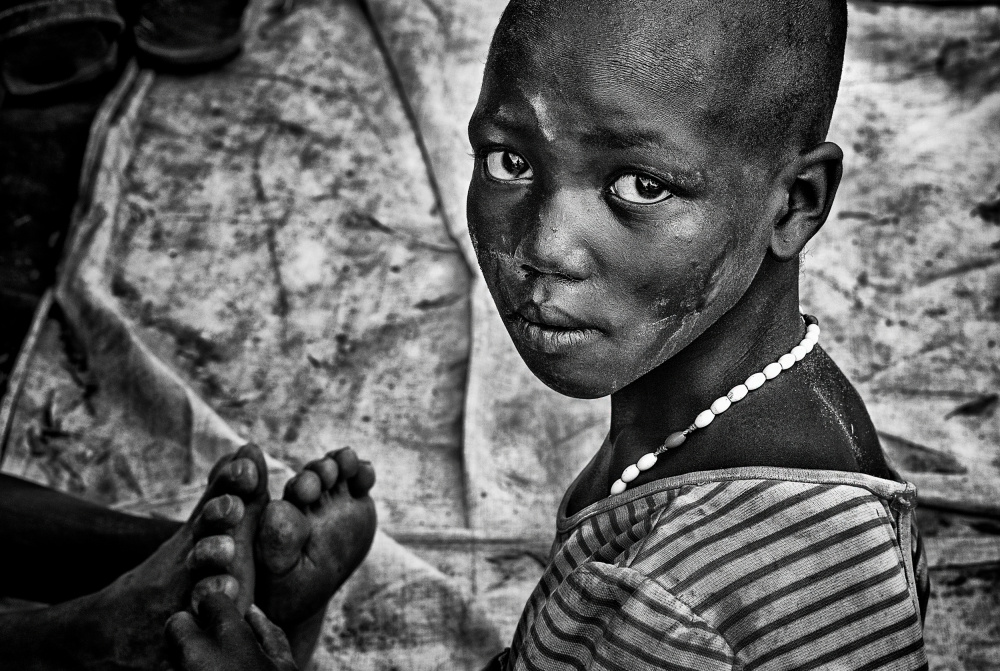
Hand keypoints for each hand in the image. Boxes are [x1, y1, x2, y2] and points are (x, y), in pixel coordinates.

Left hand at [166, 593, 298, 670]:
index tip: (226, 627)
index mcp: (228, 635)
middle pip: (177, 623)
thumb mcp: (284, 668)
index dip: (220, 612)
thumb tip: (252, 612)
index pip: (211, 600)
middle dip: (189, 632)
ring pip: (173, 656)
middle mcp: (195, 652)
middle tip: (209, 650)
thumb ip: (269, 633)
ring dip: (187, 661)